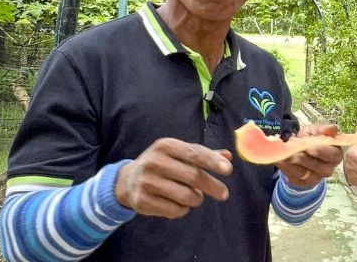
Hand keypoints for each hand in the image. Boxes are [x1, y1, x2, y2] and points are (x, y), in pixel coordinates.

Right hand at [115, 138, 232, 218]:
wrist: (128, 180)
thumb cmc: (162, 164)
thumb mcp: (179, 154)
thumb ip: (203, 155)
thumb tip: (227, 156)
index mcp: (165, 146)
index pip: (194, 153)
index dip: (212, 162)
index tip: (228, 170)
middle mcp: (154, 161)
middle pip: (193, 176)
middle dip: (213, 186)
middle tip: (224, 194)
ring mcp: (147, 182)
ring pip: (186, 196)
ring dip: (197, 199)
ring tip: (195, 196)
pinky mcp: (142, 201)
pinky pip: (174, 210)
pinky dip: (183, 209)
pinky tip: (178, 203)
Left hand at [275, 124, 342, 187]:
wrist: (300, 152)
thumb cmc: (311, 140)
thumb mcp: (315, 131)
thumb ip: (323, 129)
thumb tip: (333, 128)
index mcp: (335, 155)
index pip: (330, 154)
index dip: (318, 150)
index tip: (307, 145)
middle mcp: (328, 169)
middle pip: (315, 165)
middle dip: (302, 157)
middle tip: (291, 147)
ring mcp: (316, 178)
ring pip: (302, 172)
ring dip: (290, 162)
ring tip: (283, 152)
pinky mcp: (303, 183)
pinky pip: (293, 177)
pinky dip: (285, 168)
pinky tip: (280, 159)